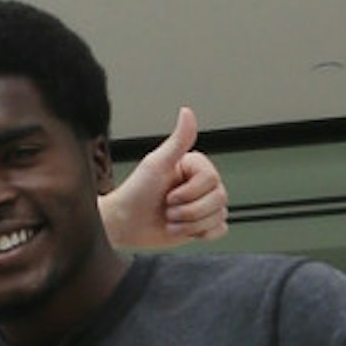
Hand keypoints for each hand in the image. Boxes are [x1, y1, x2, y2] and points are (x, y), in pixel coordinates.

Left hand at [103, 104, 227, 253]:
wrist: (125, 224)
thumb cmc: (136, 192)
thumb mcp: (157, 163)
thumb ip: (177, 140)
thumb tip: (187, 112)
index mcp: (194, 166)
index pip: (211, 179)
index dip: (189, 192)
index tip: (168, 193)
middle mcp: (200, 184)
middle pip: (218, 198)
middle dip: (188, 210)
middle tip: (167, 209)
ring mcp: (202, 204)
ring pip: (219, 214)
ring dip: (190, 223)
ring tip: (171, 219)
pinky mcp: (202, 224)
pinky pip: (220, 229)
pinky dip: (201, 233)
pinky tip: (184, 229)